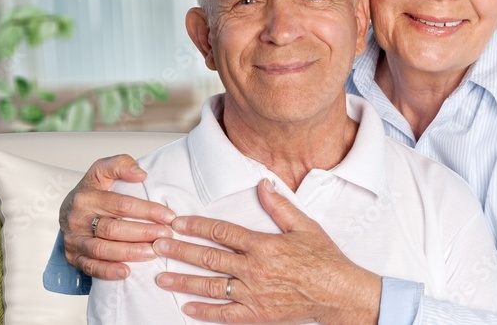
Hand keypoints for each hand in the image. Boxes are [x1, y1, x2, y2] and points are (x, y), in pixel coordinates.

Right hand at [60, 154, 176, 279]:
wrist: (68, 210)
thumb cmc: (92, 191)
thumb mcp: (102, 170)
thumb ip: (120, 164)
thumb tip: (140, 174)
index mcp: (86, 196)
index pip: (121, 204)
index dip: (147, 211)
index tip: (169, 216)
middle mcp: (78, 219)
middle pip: (113, 229)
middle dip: (143, 233)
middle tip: (165, 237)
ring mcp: (74, 239)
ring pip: (102, 249)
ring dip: (129, 253)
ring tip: (152, 253)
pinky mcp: (72, 256)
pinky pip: (89, 267)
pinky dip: (108, 271)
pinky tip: (127, 271)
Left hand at [153, 179, 380, 323]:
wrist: (338, 293)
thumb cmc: (324, 259)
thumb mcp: (305, 226)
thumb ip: (280, 206)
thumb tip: (263, 185)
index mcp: (263, 245)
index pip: (221, 231)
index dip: (196, 226)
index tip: (178, 222)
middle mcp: (253, 269)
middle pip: (208, 257)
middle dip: (179, 250)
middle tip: (158, 246)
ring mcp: (252, 293)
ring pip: (209, 286)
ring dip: (182, 280)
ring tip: (161, 277)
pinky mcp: (257, 314)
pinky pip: (224, 314)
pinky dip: (203, 311)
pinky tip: (187, 307)